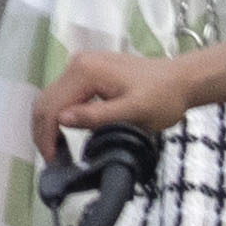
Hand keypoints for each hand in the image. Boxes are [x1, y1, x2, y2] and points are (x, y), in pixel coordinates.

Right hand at [29, 40, 211, 153]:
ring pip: (52, 98)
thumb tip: (61, 120)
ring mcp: (82, 66)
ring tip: (56, 151)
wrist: (182, 79)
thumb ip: (97, 116)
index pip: (53, 106)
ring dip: (48, 125)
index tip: (54, 162)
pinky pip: (64, 95)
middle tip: (52, 160)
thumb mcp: (133, 112)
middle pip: (46, 100)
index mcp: (85, 71)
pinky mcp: (88, 71)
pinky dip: (58, 115)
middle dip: (43, 131)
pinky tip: (64, 133)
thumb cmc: (163, 97)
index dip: (48, 136)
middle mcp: (77, 64)